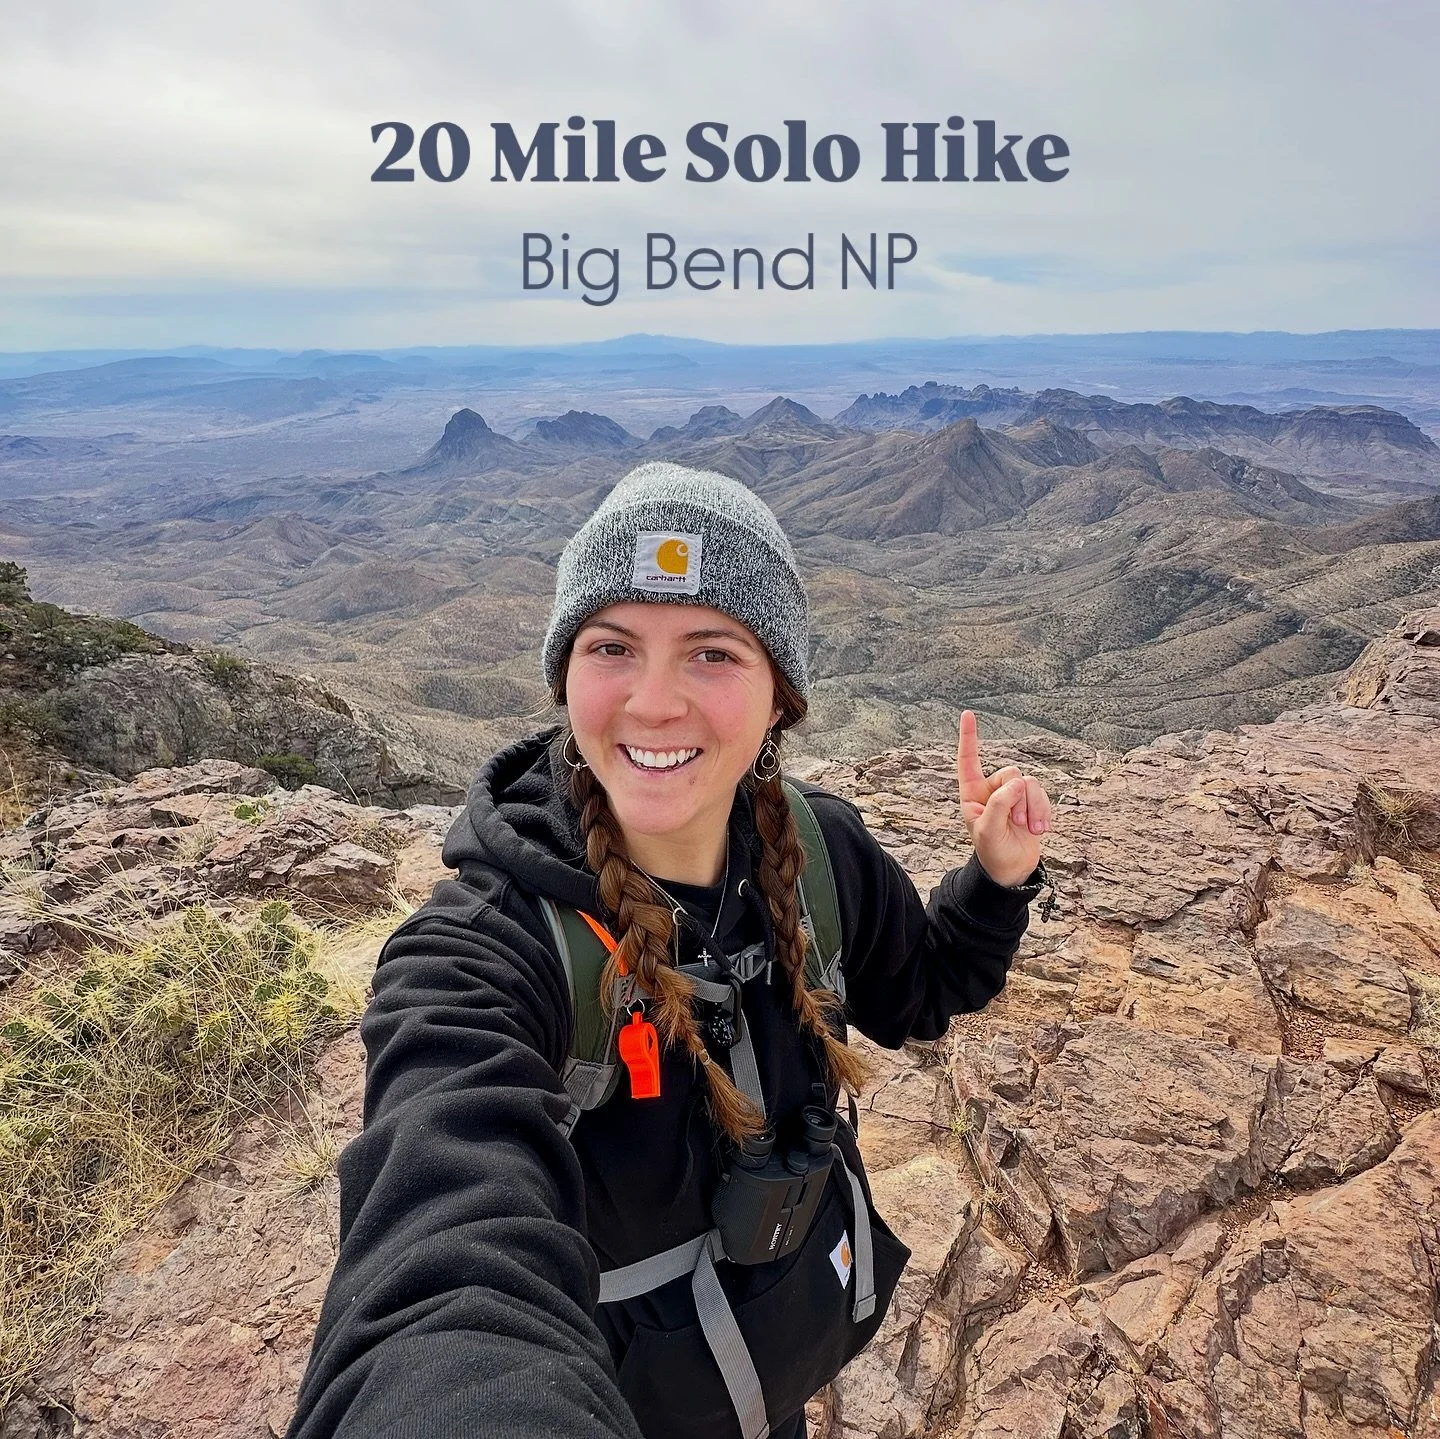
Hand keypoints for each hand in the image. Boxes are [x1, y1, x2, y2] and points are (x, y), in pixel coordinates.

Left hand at [955, 709, 1051, 887]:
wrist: (1012, 870)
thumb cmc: (992, 852)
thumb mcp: (988, 831)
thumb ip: (999, 805)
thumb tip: (1016, 783)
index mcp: (972, 793)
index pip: (969, 761)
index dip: (969, 738)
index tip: (968, 714)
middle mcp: (992, 790)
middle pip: (1011, 773)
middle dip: (1018, 798)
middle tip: (1016, 822)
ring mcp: (1013, 796)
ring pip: (1029, 783)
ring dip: (1033, 807)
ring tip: (1028, 828)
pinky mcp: (1031, 803)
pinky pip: (1042, 794)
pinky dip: (1043, 812)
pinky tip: (1039, 830)